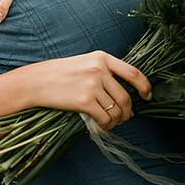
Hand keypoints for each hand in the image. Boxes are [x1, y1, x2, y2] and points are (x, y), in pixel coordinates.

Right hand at [29, 51, 152, 130]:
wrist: (36, 81)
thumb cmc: (59, 73)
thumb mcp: (84, 63)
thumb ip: (104, 72)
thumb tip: (125, 94)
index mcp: (101, 58)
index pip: (133, 73)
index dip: (145, 86)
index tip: (147, 96)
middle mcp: (99, 69)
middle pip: (126, 97)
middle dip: (128, 112)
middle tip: (125, 117)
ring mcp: (92, 85)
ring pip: (116, 110)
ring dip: (116, 121)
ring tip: (110, 122)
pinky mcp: (84, 101)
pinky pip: (105, 119)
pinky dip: (106, 126)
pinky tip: (101, 126)